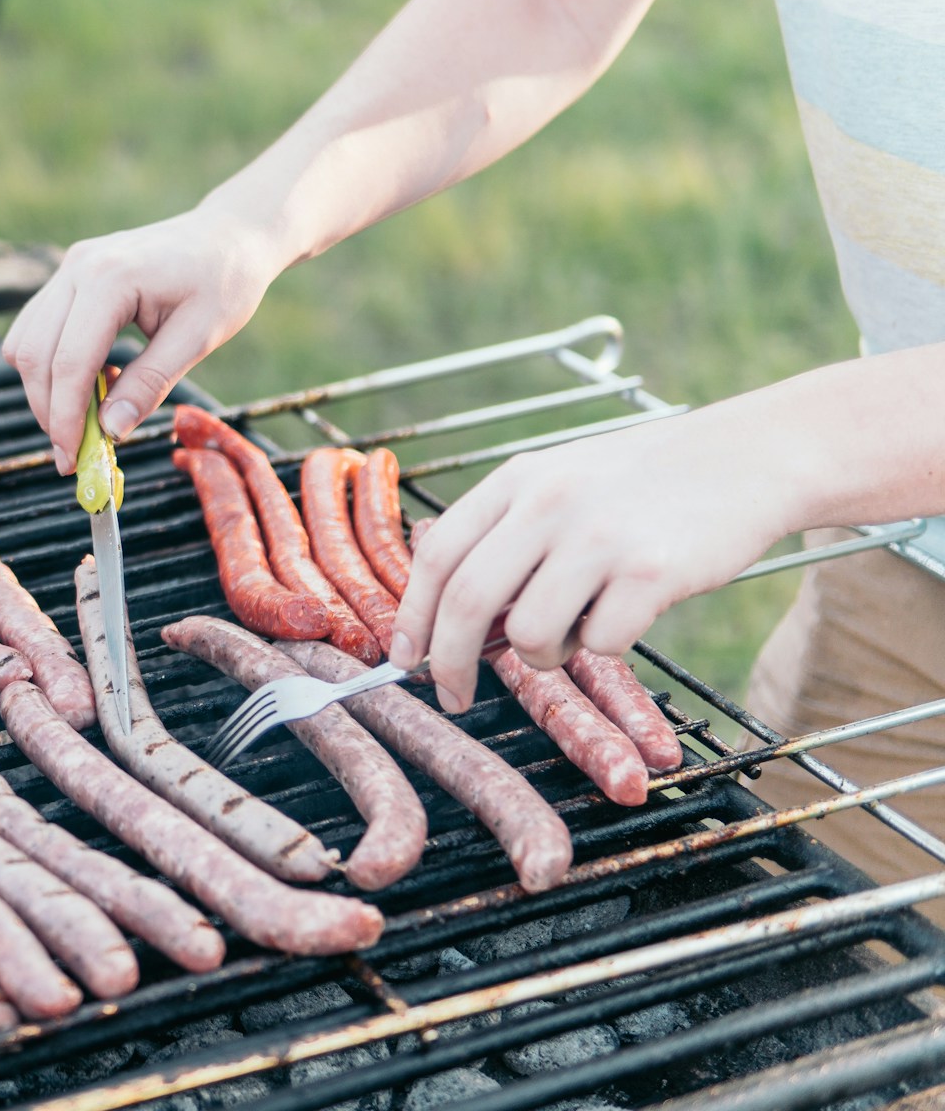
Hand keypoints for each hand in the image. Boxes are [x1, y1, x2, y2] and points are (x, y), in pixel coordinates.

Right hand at [2, 206, 288, 472]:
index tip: (74, 459)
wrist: (229, 234)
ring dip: (45, 390)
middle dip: (49, 411)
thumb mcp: (198, 338)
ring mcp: (69, 268)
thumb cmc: (224, 281)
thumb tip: (110, 431)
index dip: (66, 418)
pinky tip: (93, 383)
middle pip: (35, 354)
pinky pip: (36, 328)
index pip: (69, 362)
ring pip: (25, 342)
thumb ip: (150, 384)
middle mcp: (78, 268)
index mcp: (110, 279)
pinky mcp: (69, 276)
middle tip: (73, 455)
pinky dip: (52, 366)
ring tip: (87, 420)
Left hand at [389, 409, 799, 710]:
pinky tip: (629, 610)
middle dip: (449, 663)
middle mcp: (549, 504)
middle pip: (466, 601)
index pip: (437, 555)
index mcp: (518, 480)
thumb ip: (506, 536)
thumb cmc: (643, 483)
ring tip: (577, 626)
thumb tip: (451, 620)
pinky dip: (607, 644)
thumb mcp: (560, 482)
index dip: (412, 616)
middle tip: (454, 695)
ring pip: (529, 634)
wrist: (748, 457)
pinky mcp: (652, 571)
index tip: (404, 658)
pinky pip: (600, 643)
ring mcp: (599, 537)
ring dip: (544, 653)